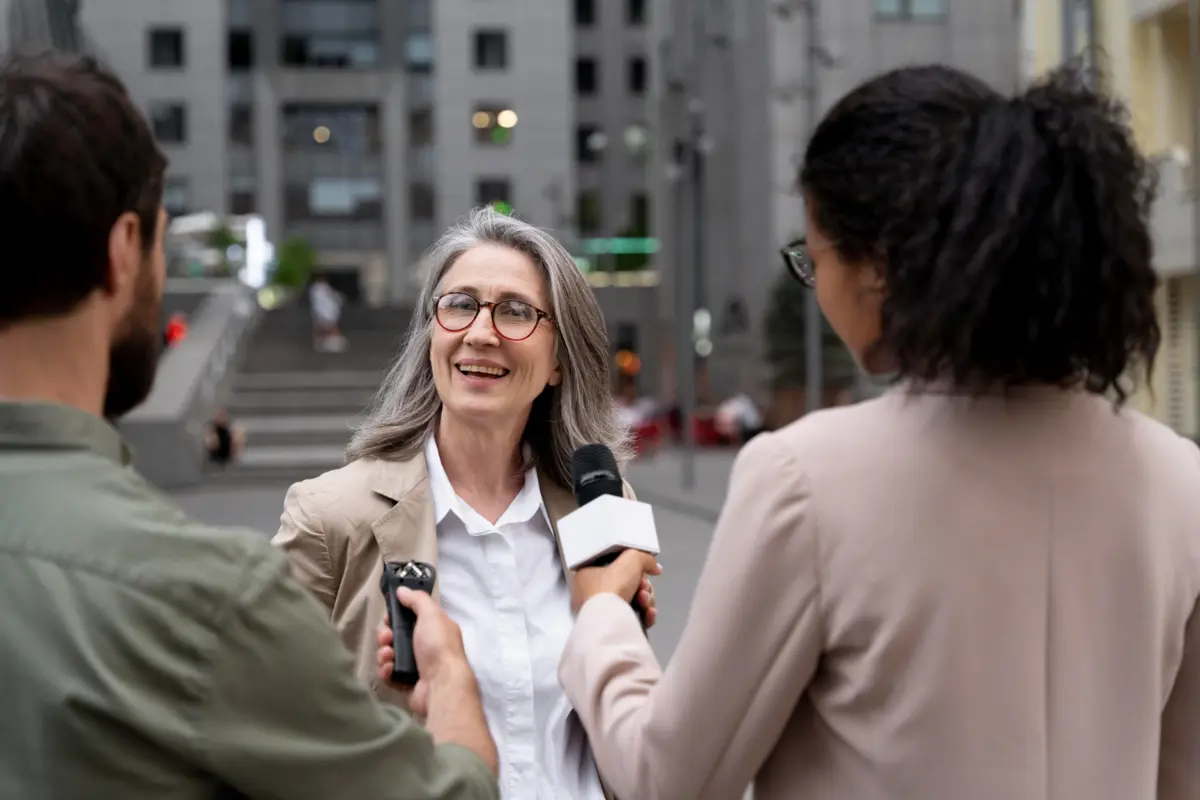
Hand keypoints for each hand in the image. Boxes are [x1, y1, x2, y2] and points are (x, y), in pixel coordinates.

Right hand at [376, 588, 470, 716]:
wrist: (441, 684)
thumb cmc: (438, 645)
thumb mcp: (431, 615)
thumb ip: (417, 600)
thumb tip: (402, 590)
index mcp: (434, 629)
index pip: (410, 619)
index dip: (396, 617)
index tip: (389, 617)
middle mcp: (425, 647)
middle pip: (395, 637)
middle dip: (385, 636)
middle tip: (387, 638)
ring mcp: (416, 667)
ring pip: (389, 656)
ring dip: (383, 653)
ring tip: (388, 655)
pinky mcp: (406, 684)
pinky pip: (389, 675)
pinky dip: (387, 672)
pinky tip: (391, 669)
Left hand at [571, 549, 661, 615]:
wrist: (608, 624)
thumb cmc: (610, 589)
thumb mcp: (631, 559)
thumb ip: (645, 558)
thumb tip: (654, 567)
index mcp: (587, 575)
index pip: (615, 567)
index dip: (632, 567)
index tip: (641, 569)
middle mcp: (593, 594)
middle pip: (628, 585)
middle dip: (643, 586)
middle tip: (643, 588)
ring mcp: (604, 613)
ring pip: (635, 602)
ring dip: (646, 600)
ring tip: (644, 602)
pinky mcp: (616, 628)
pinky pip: (636, 618)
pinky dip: (646, 615)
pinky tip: (648, 613)